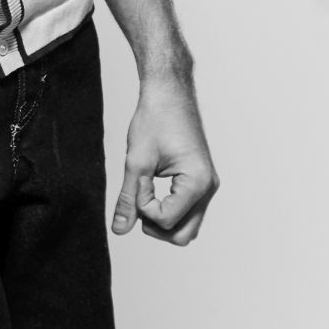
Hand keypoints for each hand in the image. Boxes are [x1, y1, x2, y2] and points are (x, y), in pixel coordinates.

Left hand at [112, 71, 218, 244]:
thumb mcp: (136, 161)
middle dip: (156, 226)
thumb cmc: (155, 119)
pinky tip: (153, 189)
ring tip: (145, 193)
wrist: (170, 93)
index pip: (167, 221)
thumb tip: (119, 230)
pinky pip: (188, 211)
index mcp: (197, 182)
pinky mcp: (201, 182)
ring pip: (187, 227)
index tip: (137, 182)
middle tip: (138, 199)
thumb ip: (129, 199)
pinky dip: (169, 208)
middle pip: (183, 235)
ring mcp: (208, 186)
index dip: (144, 209)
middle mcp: (208, 187)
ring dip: (163, 219)